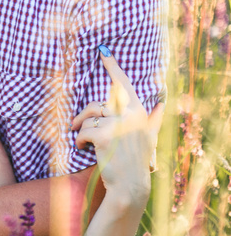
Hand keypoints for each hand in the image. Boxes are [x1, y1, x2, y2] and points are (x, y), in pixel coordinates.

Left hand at [71, 52, 163, 211]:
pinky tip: (85, 150)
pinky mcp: (103, 134)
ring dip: (82, 131)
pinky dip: (80, 141)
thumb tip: (161, 104)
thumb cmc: (137, 161)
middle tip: (75, 125)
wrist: (130, 185)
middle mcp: (130, 114)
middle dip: (83, 116)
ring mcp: (117, 124)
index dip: (112, 66)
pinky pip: (82, 131)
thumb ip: (152, 119)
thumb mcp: (148, 137)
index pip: (123, 84)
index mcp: (139, 111)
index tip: (103, 50)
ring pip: (88, 119)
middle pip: (97, 104)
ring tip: (84, 142)